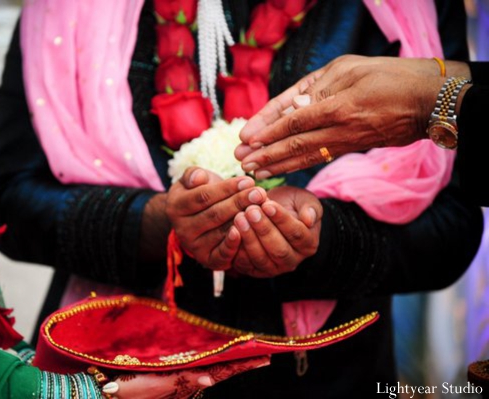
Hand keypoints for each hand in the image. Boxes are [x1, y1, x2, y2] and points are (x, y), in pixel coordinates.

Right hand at [109, 356, 269, 398]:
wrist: (109, 392)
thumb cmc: (130, 390)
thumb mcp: (157, 385)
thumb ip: (184, 380)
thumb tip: (210, 380)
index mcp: (187, 381)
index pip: (222, 370)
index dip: (243, 363)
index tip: (264, 357)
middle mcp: (188, 380)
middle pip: (222, 369)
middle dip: (244, 362)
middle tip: (267, 355)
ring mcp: (181, 380)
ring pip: (212, 369)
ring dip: (232, 364)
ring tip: (252, 357)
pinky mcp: (171, 378)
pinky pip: (197, 370)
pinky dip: (212, 365)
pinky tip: (218, 364)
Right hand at [166, 167, 266, 269]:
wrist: (197, 220)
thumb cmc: (199, 193)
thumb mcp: (192, 180)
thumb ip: (193, 174)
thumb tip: (198, 178)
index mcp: (175, 207)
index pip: (204, 196)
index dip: (227, 188)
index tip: (248, 181)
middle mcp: (182, 229)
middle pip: (215, 214)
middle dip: (240, 202)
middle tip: (259, 194)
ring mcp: (194, 246)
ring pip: (221, 232)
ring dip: (244, 220)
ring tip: (261, 209)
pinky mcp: (207, 260)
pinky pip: (223, 253)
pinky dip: (235, 244)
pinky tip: (248, 232)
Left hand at [226, 186, 321, 277]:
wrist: (270, 213)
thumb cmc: (289, 205)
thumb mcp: (303, 200)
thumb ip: (310, 207)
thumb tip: (309, 219)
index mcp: (308, 244)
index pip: (296, 234)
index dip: (282, 220)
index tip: (268, 204)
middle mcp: (292, 261)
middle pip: (278, 249)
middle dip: (263, 229)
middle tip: (251, 211)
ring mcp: (273, 268)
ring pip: (260, 258)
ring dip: (249, 238)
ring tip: (239, 217)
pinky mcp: (254, 270)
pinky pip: (244, 264)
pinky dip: (236, 249)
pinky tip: (231, 231)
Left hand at [235, 55, 469, 177]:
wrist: (428, 101)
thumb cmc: (389, 76)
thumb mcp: (350, 69)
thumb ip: (318, 89)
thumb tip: (293, 108)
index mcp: (337, 105)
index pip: (293, 120)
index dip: (267, 131)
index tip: (246, 139)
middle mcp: (339, 128)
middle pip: (294, 144)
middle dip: (264, 154)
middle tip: (240, 162)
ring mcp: (346, 141)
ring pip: (305, 157)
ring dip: (277, 165)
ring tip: (254, 172)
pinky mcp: (351, 148)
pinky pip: (319, 157)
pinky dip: (298, 165)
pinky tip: (282, 170)